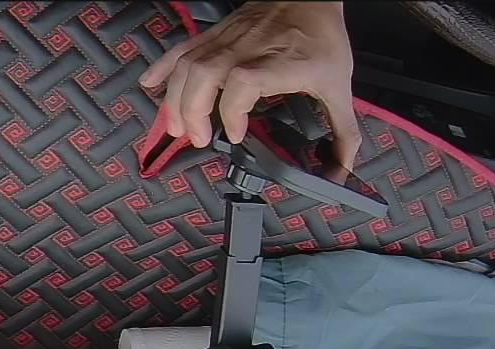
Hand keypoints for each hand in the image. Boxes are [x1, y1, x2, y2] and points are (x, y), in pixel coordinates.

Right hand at [139, 1, 359, 168]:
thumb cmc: (321, 38)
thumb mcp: (338, 84)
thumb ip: (343, 129)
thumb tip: (343, 166)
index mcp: (279, 63)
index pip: (244, 82)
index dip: (232, 111)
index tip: (237, 134)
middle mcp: (247, 50)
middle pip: (205, 77)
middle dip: (193, 112)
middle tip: (199, 139)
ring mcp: (226, 41)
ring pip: (188, 66)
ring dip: (175, 99)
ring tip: (176, 128)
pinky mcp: (214, 36)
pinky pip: (181, 49)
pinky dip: (162, 68)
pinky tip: (150, 86)